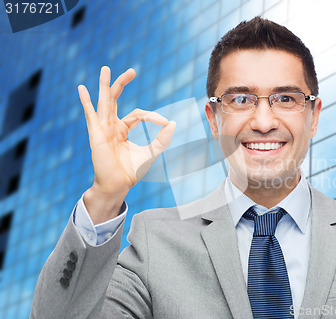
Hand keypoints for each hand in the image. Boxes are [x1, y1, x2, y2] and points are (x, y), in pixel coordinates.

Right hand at [78, 66, 175, 222]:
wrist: (119, 185)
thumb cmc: (132, 171)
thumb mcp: (151, 152)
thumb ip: (162, 139)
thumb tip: (173, 123)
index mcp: (123, 129)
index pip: (138, 114)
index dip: (152, 116)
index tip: (165, 123)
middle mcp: (111, 126)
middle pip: (115, 99)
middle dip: (122, 83)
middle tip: (132, 70)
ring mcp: (102, 129)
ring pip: (104, 102)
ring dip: (105, 85)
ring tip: (105, 69)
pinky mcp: (97, 135)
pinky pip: (91, 116)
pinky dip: (86, 102)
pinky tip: (82, 89)